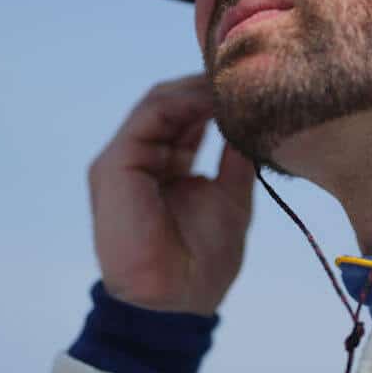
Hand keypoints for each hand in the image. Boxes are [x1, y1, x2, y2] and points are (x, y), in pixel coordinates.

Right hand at [88, 74, 254, 315]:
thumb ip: (236, 161)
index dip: (216, 99)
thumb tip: (255, 124)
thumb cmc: (202, 263)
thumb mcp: (231, 199)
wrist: (174, 302)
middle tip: (247, 70)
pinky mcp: (116, 162)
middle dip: (209, 86)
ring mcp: (125, 158)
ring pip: (162, 102)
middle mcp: (143, 158)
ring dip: (199, 88)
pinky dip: (184, 101)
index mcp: (166, 167)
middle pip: (174, 104)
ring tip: (235, 80)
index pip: (187, 118)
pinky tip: (215, 97)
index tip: (252, 84)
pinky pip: (151, 115)